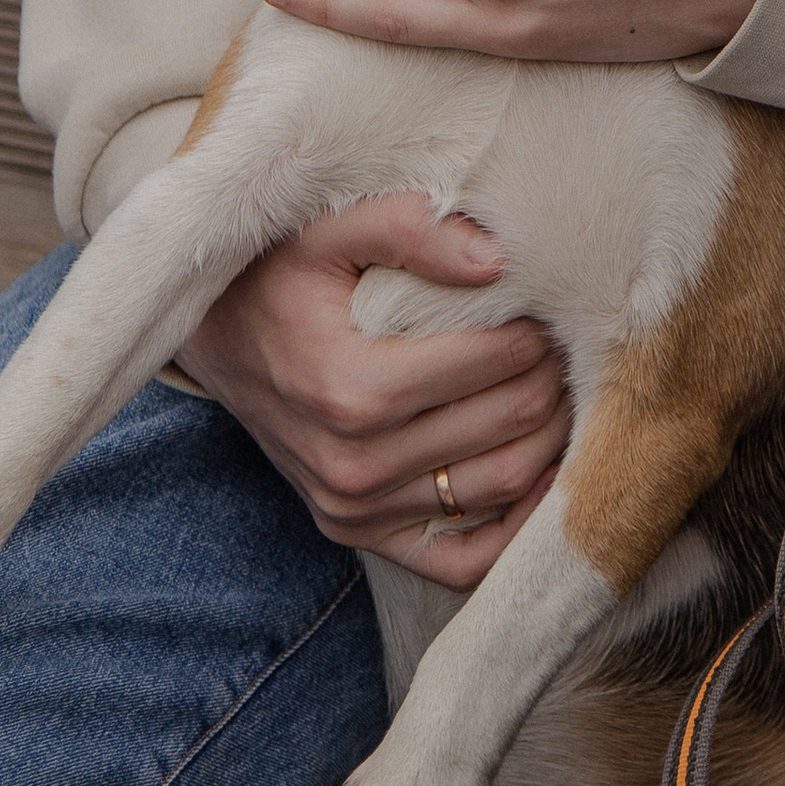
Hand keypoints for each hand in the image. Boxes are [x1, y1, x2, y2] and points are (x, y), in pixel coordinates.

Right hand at [180, 194, 570, 586]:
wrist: (216, 335)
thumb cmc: (278, 270)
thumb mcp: (330, 225)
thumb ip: (410, 226)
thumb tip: (498, 260)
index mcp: (351, 387)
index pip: (493, 362)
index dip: (537, 327)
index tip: (549, 299)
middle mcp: (353, 464)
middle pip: (508, 422)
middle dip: (553, 374)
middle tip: (568, 337)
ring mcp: (354, 509)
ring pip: (502, 485)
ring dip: (551, 436)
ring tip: (562, 386)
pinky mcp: (357, 533)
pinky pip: (461, 560)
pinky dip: (516, 525)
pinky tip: (542, 473)